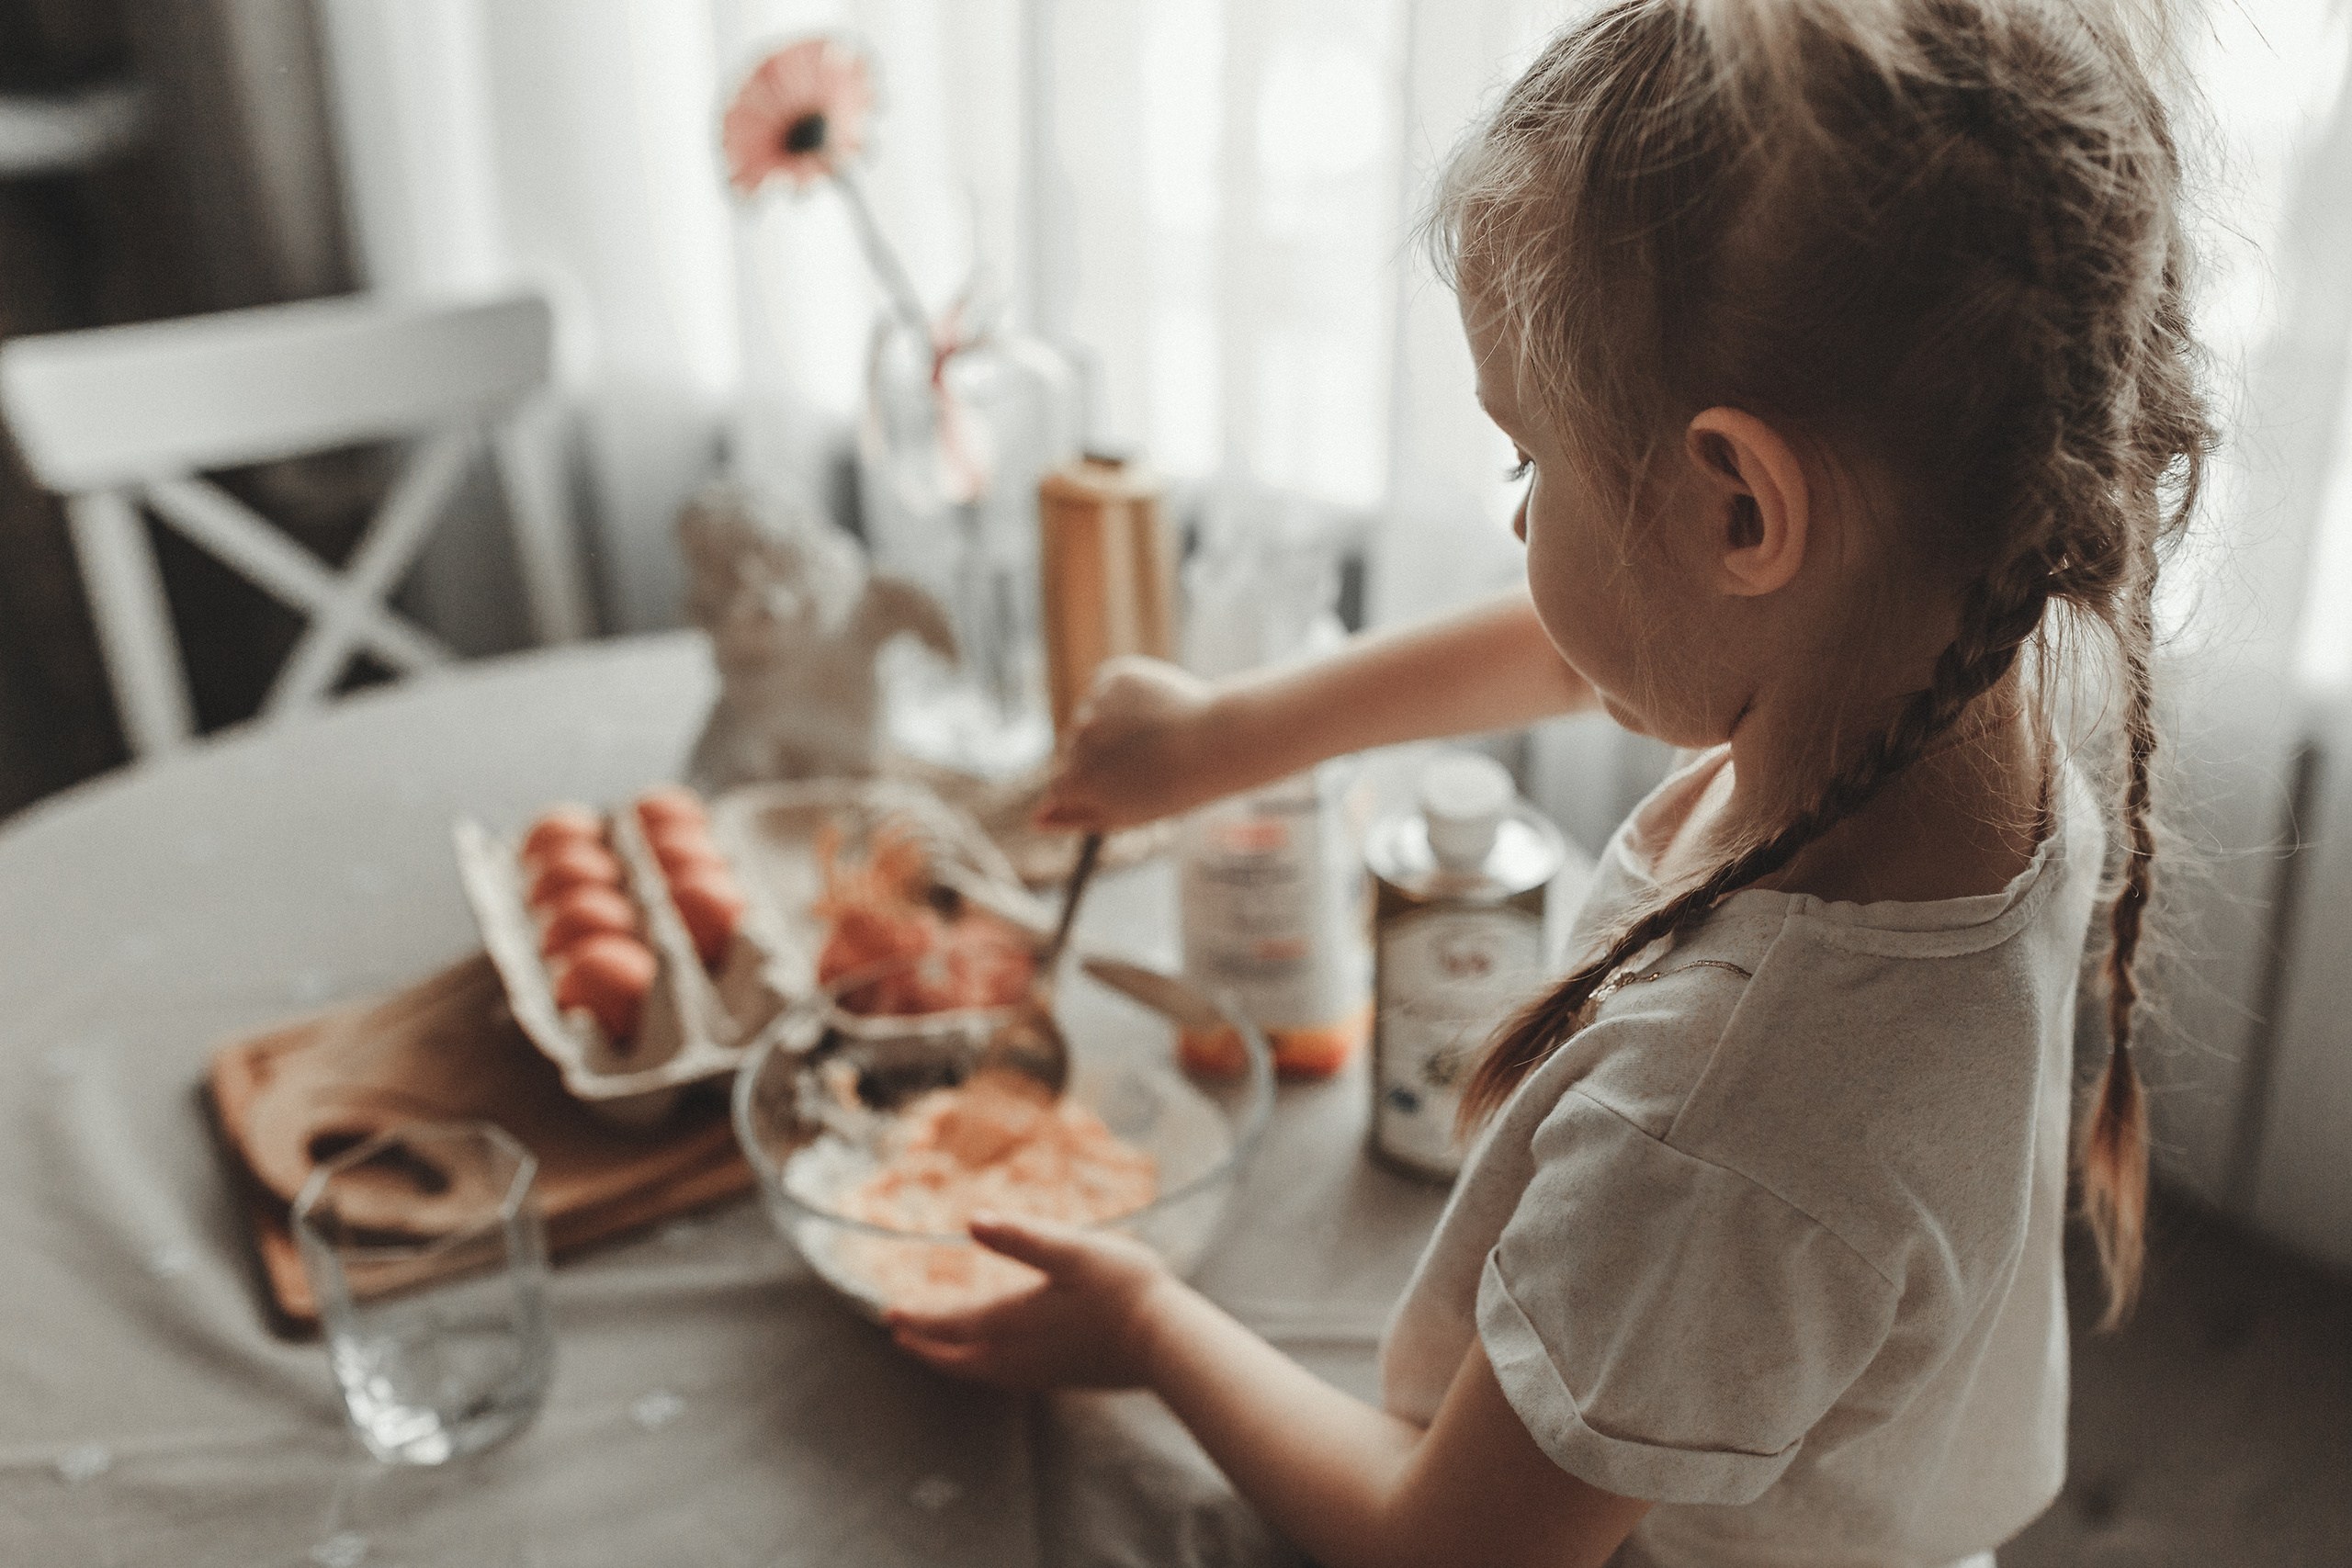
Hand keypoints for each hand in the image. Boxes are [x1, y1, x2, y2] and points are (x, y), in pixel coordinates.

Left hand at [886, 1213, 1179, 1391]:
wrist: (1169, 1344)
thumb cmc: (1123, 1290)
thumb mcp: (1072, 1251)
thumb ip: (1022, 1238)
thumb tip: (972, 1221)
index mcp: (1014, 1322)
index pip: (952, 1325)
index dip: (919, 1319)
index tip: (889, 1313)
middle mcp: (1020, 1355)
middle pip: (958, 1359)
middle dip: (926, 1347)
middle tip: (901, 1335)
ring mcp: (1042, 1372)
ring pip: (981, 1373)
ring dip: (952, 1360)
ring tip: (938, 1348)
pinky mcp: (1064, 1377)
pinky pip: (1005, 1377)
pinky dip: (983, 1367)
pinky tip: (995, 1357)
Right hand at [1036, 658, 1226, 831]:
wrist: (1216, 742)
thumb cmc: (1172, 787)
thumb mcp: (1121, 815)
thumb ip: (1073, 817)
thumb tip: (1035, 820)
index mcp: (1072, 779)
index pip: (1062, 784)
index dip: (1094, 788)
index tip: (1123, 788)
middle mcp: (1075, 738)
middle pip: (1075, 748)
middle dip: (1101, 755)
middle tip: (1146, 763)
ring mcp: (1094, 704)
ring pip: (1092, 716)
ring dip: (1114, 725)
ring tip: (1154, 737)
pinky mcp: (1114, 676)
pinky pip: (1108, 690)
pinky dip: (1125, 699)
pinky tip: (1153, 712)